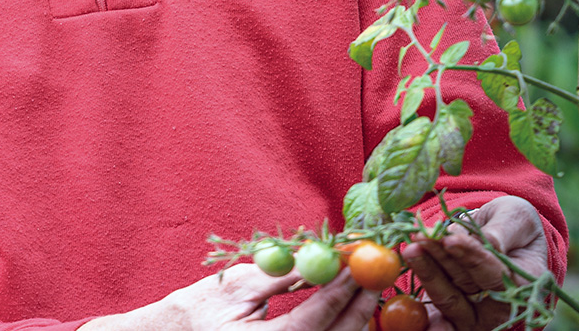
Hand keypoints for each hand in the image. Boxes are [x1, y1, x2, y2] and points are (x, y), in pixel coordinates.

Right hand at [82, 264, 378, 330]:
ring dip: (356, 322)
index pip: (312, 321)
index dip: (340, 291)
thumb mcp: (240, 286)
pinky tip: (351, 314)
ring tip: (369, 291)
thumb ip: (283, 275)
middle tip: (378, 277)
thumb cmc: (200, 310)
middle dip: (360, 308)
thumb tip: (326, 257)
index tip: (360, 264)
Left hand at [401, 195, 547, 329]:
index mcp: (523, 284)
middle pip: (466, 285)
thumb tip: (482, 241)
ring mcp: (475, 314)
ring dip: (426, 272)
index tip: (449, 238)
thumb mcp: (516, 217)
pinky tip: (407, 302)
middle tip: (420, 238)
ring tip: (411, 248)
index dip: (471, 256)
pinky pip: (435, 314)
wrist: (499, 236)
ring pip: (447, 296)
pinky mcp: (452, 315)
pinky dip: (422, 311)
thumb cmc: (512, 224)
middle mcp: (500, 306)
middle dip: (441, 259)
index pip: (493, 272)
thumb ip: (502, 230)